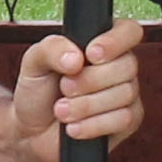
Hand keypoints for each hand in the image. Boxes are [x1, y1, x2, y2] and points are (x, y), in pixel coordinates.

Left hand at [10, 18, 145, 161]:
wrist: (32, 130)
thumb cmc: (38, 90)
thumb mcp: (34, 62)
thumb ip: (51, 49)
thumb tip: (76, 58)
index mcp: (103, 43)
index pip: (129, 31)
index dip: (115, 41)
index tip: (91, 54)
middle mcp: (120, 67)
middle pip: (127, 66)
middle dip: (90, 80)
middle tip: (63, 87)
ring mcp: (127, 95)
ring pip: (124, 94)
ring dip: (86, 105)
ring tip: (61, 110)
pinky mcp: (126, 122)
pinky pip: (123, 120)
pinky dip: (93, 125)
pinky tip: (73, 127)